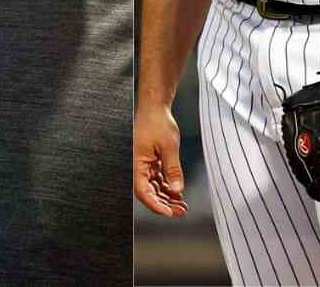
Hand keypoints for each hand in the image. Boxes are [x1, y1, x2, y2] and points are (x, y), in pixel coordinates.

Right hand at [134, 103, 188, 217]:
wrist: (155, 107)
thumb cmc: (158, 122)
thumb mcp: (169, 146)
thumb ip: (173, 169)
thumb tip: (177, 190)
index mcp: (137, 163)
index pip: (143, 191)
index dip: (155, 205)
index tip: (169, 213)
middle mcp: (138, 166)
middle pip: (148, 193)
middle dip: (164, 204)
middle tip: (181, 212)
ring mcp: (144, 164)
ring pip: (153, 188)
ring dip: (166, 198)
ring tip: (182, 205)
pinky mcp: (150, 161)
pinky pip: (157, 179)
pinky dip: (167, 187)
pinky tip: (177, 193)